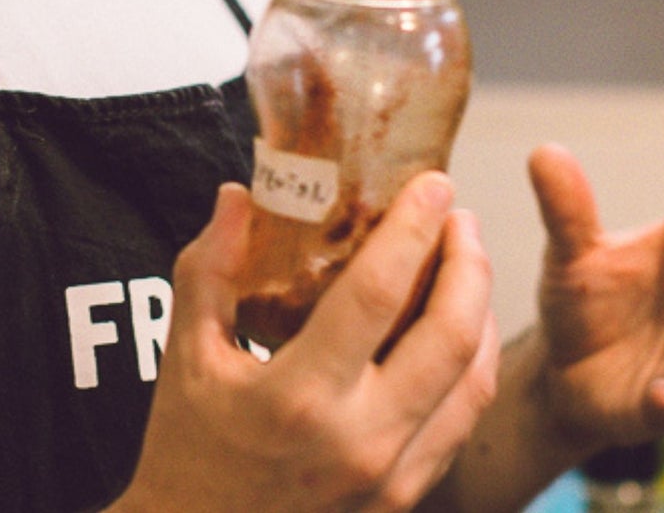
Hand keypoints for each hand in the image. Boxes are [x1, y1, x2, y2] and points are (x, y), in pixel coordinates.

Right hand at [115, 172, 499, 512]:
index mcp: (299, 396)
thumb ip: (210, 268)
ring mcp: (389, 478)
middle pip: (448, 336)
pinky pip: (461, 421)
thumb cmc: (186, 447)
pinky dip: (472, 362)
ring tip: (465, 258)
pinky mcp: (403, 499)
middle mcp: (359, 440)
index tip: (433, 182)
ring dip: (479, 309)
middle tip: (459, 213)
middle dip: (467, 262)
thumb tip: (236, 192)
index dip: (412, 229)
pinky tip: (459, 325)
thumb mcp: (184, 354)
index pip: (377, 294)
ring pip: (471, 382)